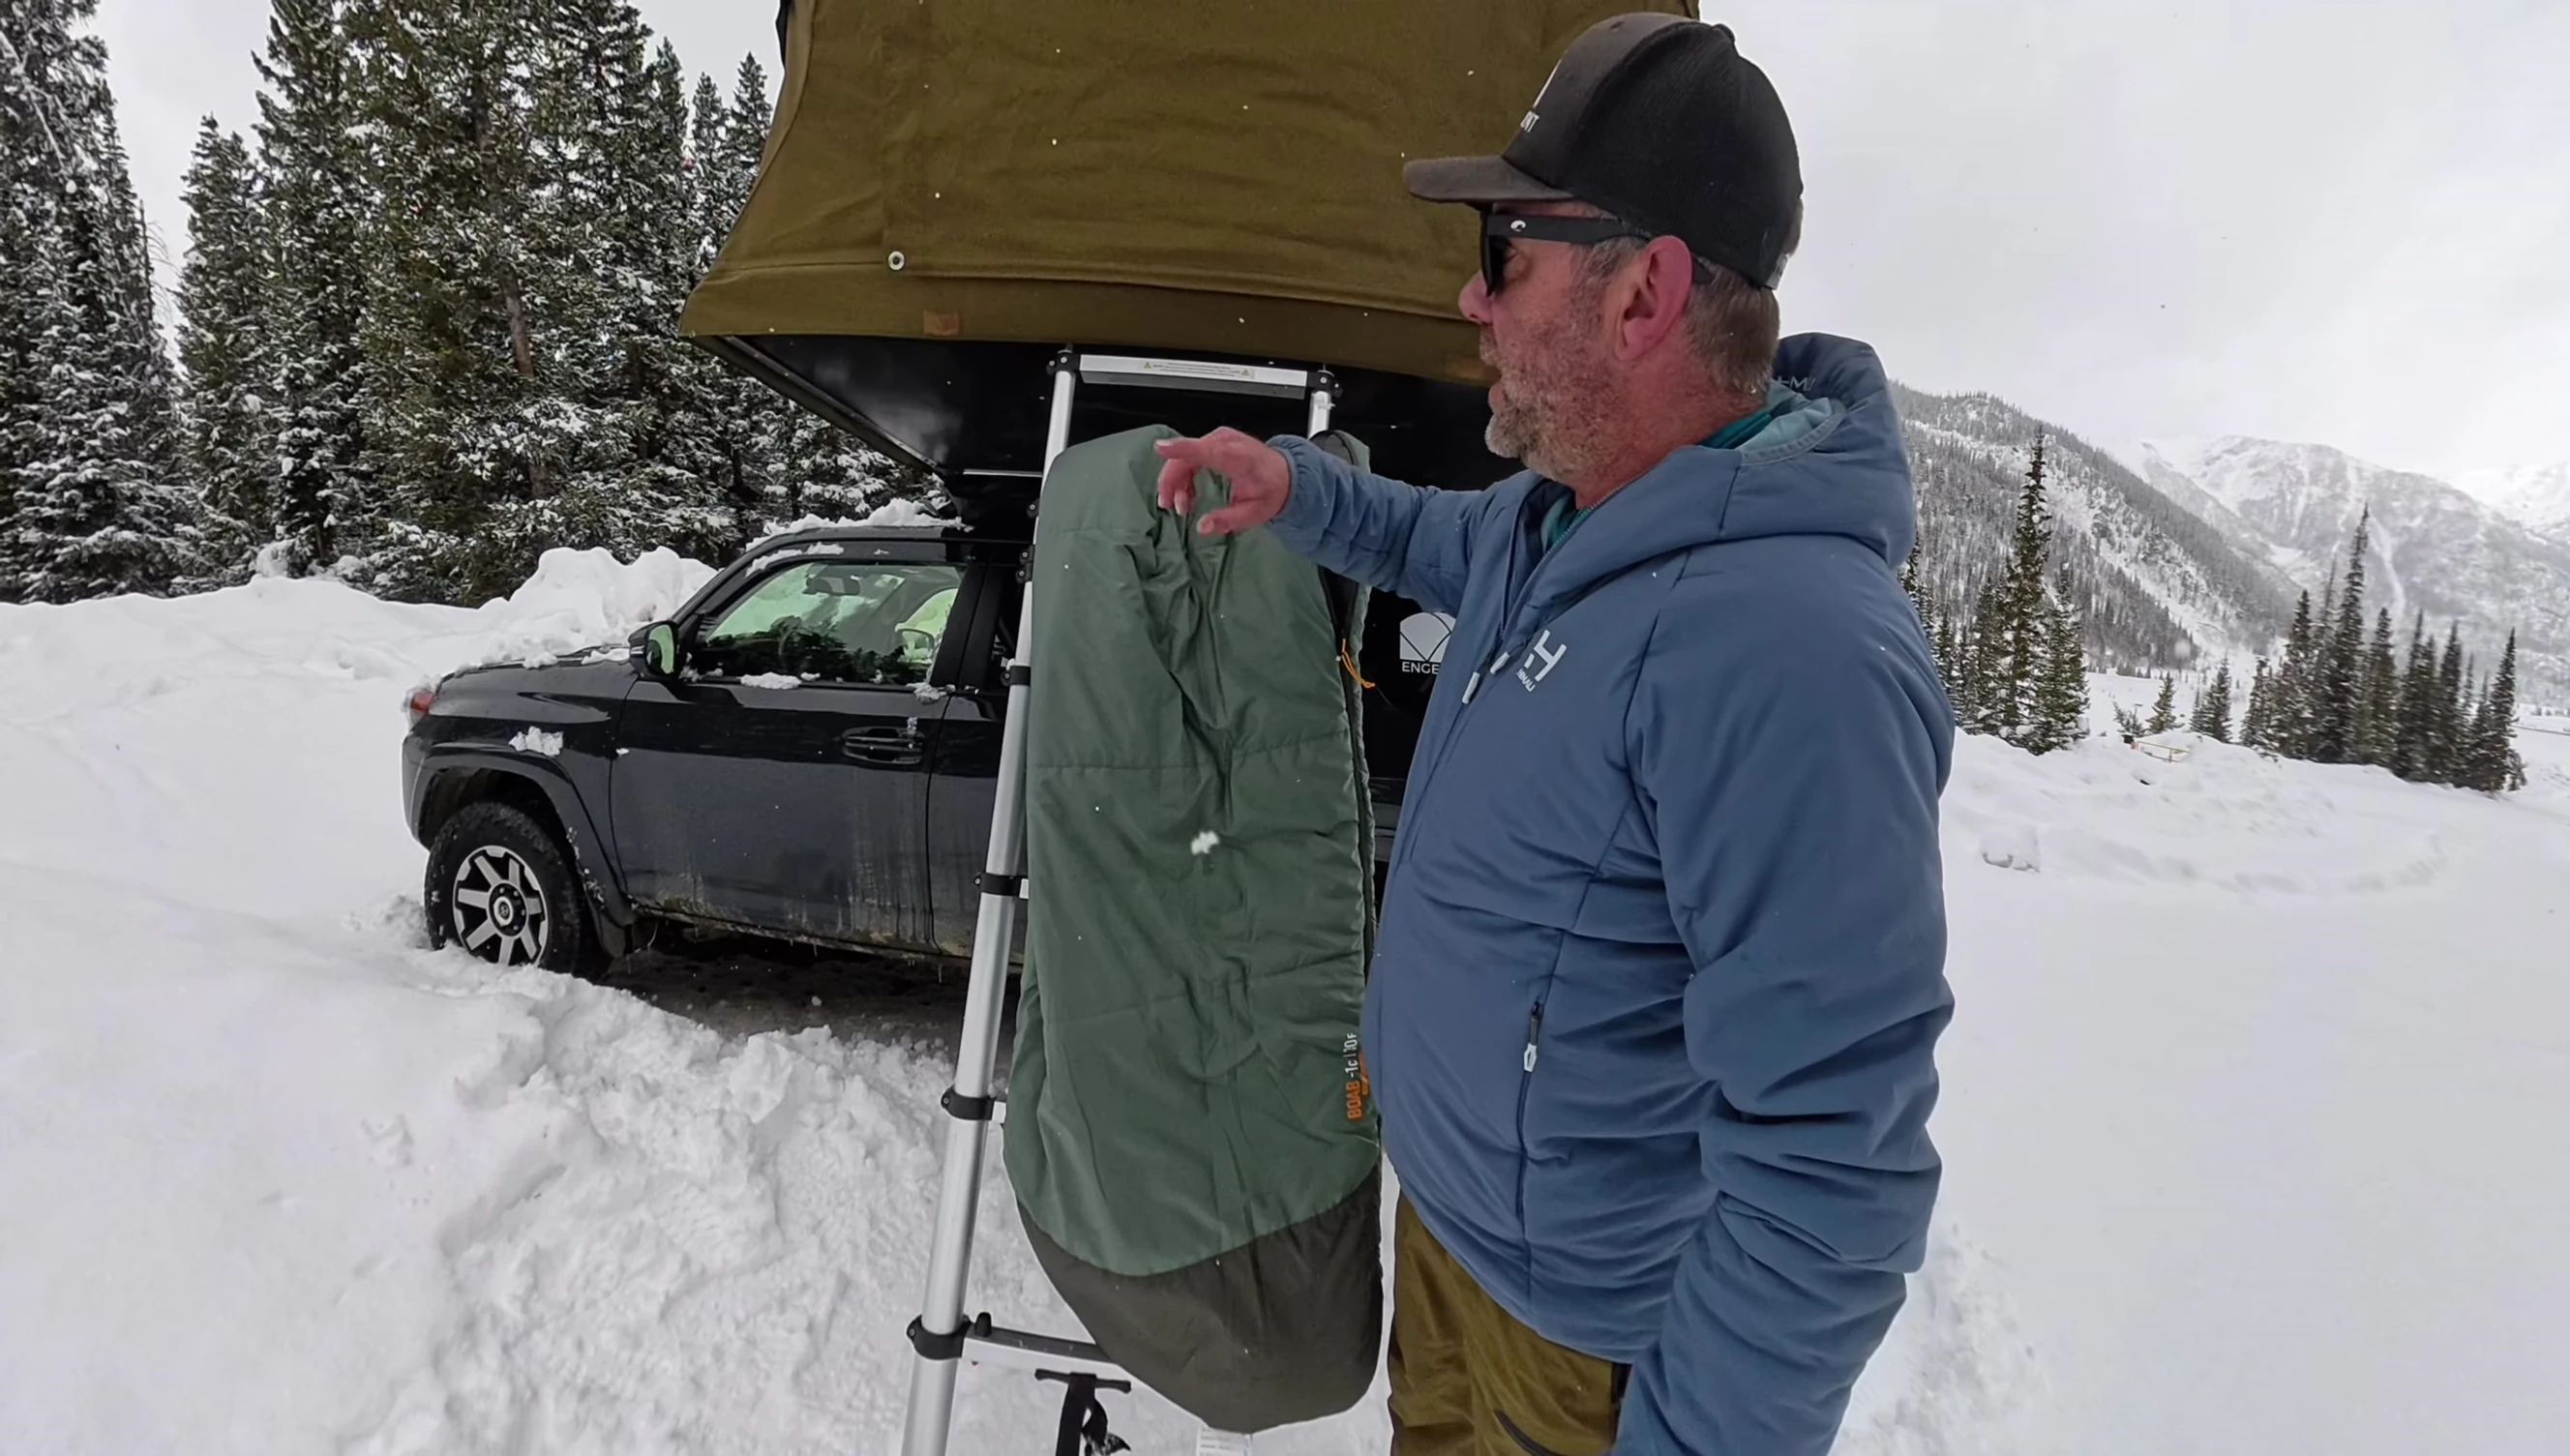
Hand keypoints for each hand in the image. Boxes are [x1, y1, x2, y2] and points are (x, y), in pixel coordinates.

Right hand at [1152, 428, 1292, 535]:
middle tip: (1170, 506)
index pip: (1205, 450)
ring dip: (1176, 481)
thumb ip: (1227, 520)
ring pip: (1185, 456)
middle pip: (1187, 456)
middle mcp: (1226, 442)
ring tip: (1182, 506)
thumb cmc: (1271, 490)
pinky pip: (1190, 455)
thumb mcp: (1254, 513)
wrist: (1284, 474)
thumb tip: (1202, 527)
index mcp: (1238, 458)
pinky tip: (1188, 494)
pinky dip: (1183, 475)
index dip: (1181, 448)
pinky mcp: (1214, 441)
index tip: (1160, 449)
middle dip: (1171, 481)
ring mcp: (1219, 439)